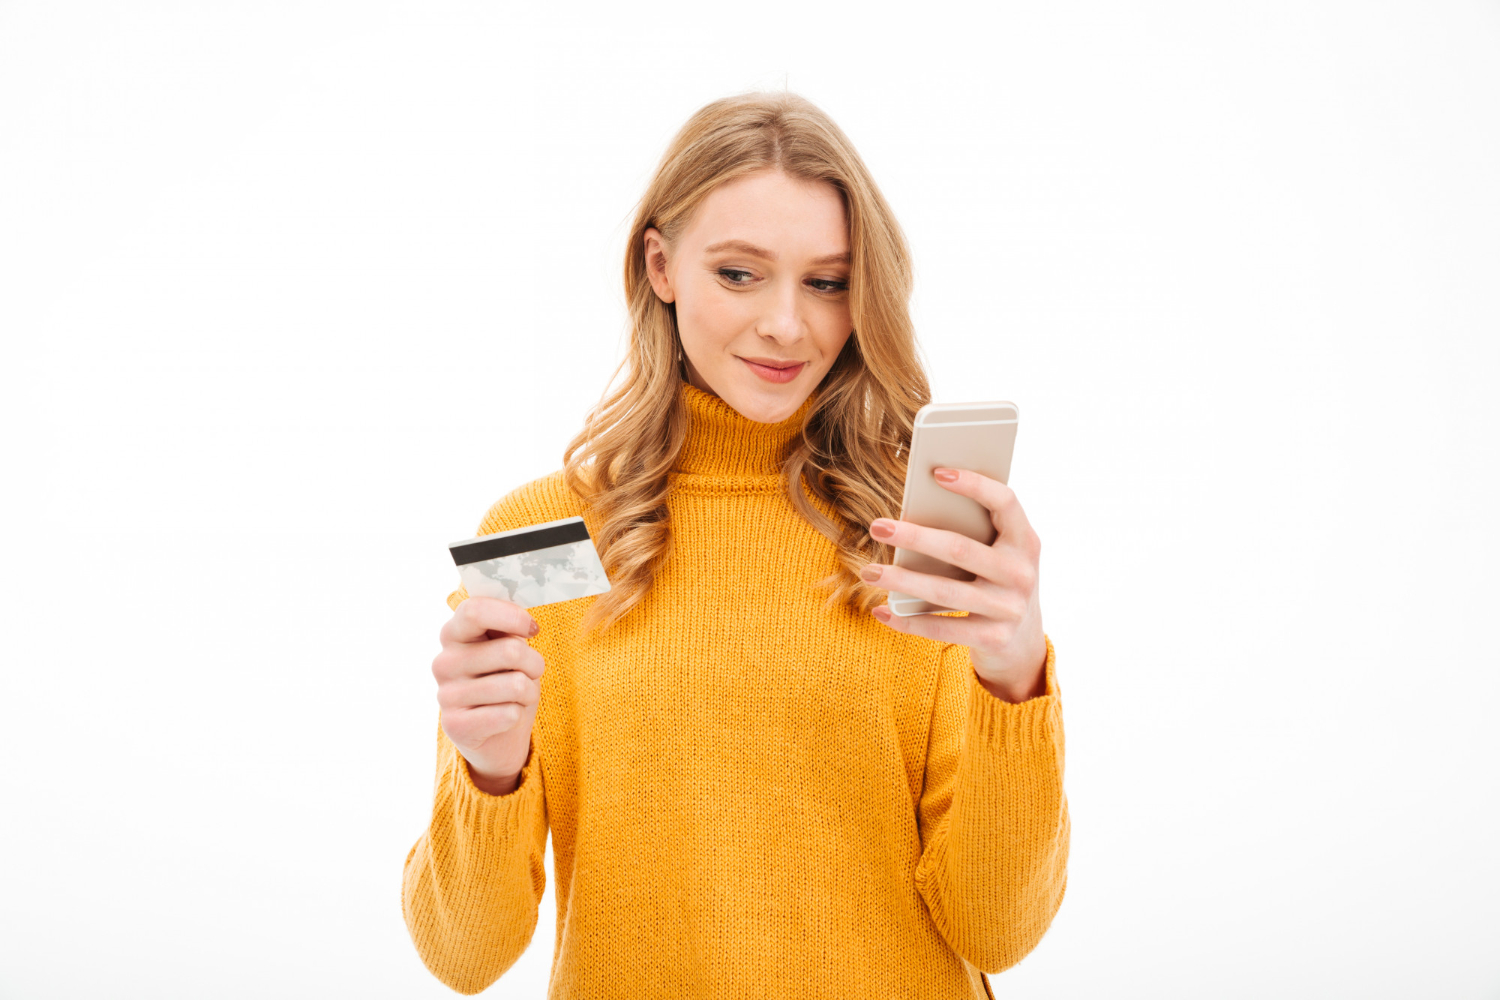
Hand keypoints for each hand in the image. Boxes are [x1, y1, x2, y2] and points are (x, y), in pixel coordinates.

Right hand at [432, 596, 545, 794]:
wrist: (496, 736)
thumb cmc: (506, 680)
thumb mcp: (508, 647)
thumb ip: (508, 628)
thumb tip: (525, 621)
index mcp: (454, 634)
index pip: (475, 610)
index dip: (512, 617)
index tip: (532, 629)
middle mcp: (444, 662)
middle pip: (510, 650)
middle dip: (534, 663)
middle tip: (530, 673)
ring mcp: (446, 695)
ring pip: (516, 684)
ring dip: (529, 692)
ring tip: (518, 697)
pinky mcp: (454, 725)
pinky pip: (508, 714)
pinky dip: (518, 715)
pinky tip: (504, 718)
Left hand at [863, 468, 1047, 702]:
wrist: (1022, 644)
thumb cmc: (997, 583)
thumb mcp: (999, 555)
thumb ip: (975, 533)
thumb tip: (917, 510)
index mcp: (1025, 541)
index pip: (1006, 502)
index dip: (975, 484)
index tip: (937, 473)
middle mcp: (1022, 573)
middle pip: (960, 549)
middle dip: (913, 536)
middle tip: (877, 526)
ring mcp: (1009, 608)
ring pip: (944, 590)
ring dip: (900, 580)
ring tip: (869, 571)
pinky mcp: (993, 638)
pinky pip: (941, 627)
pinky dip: (907, 620)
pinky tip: (881, 610)